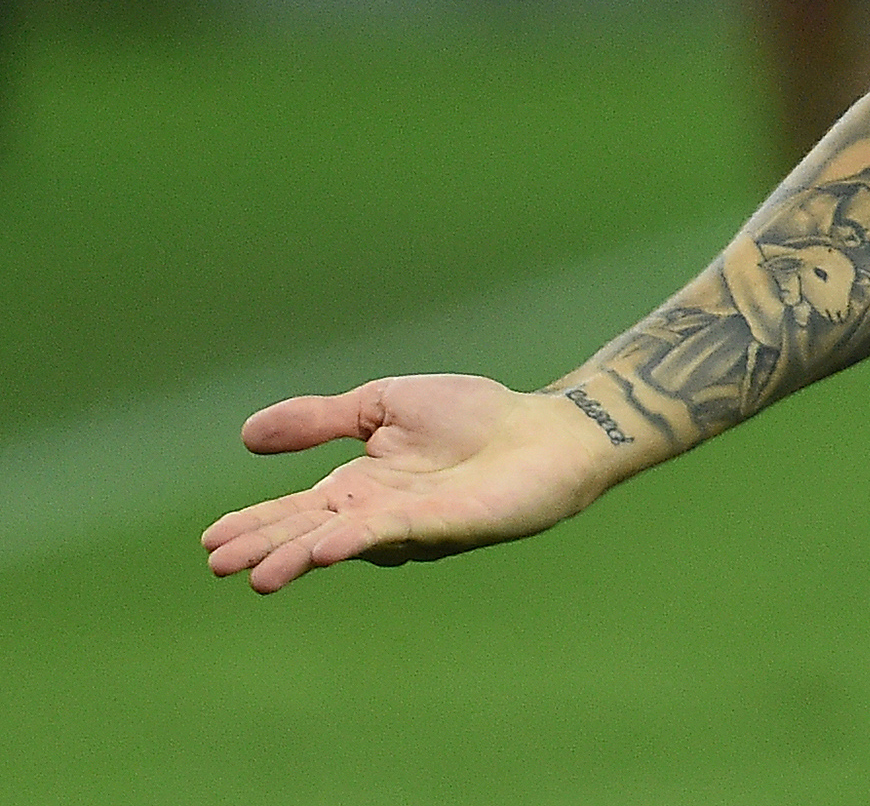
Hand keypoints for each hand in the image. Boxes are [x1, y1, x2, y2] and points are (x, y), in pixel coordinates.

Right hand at [201, 374, 621, 592]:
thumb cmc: (473, 418)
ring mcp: (414, 524)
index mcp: (359, 488)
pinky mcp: (452, 523)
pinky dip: (364, 539)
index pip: (297, 511)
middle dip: (269, 548)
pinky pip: (402, 532)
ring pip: (350, 541)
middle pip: (313, 533)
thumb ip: (322, 420)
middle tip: (220, 564)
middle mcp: (378, 514)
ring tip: (261, 574)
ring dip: (305, 556)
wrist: (547, 428)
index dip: (256, 525)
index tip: (211, 543)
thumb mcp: (384, 405)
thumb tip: (247, 434)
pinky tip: (332, 545)